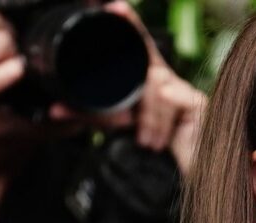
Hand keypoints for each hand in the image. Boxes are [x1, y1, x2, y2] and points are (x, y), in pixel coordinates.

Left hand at [48, 1, 205, 175]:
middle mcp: (166, 80)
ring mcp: (183, 91)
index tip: (114, 8)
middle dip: (133, 34)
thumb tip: (57, 109)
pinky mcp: (198, 105)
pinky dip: (164, 112)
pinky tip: (160, 124)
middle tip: (117, 12)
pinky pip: (177, 101)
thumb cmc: (158, 146)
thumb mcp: (121, 129)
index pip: (137, 47)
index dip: (129, 25)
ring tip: (145, 141)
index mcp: (148, 81)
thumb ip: (93, 117)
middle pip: (146, 61)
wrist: (190, 173)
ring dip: (148, 117)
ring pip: (155, 87)